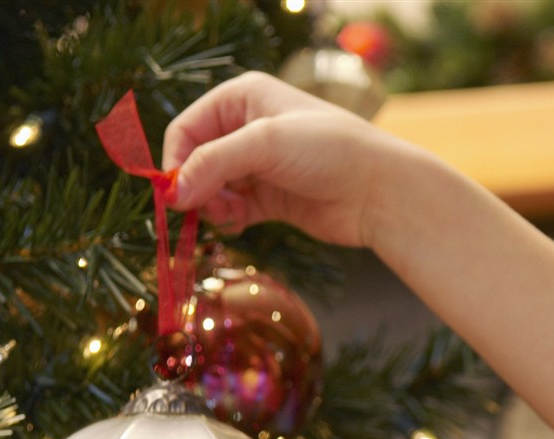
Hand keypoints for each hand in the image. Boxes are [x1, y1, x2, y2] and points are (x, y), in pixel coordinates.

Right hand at [162, 71, 408, 246]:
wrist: (381, 192)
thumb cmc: (330, 151)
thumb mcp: (266, 144)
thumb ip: (213, 164)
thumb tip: (172, 193)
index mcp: (243, 98)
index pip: (187, 128)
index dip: (175, 160)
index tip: (176, 194)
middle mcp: (248, 129)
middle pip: (196, 160)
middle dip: (195, 186)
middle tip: (204, 210)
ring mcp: (261, 166)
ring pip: (212, 188)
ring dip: (213, 206)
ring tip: (230, 216)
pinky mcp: (272, 198)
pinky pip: (233, 209)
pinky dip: (229, 219)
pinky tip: (238, 224)